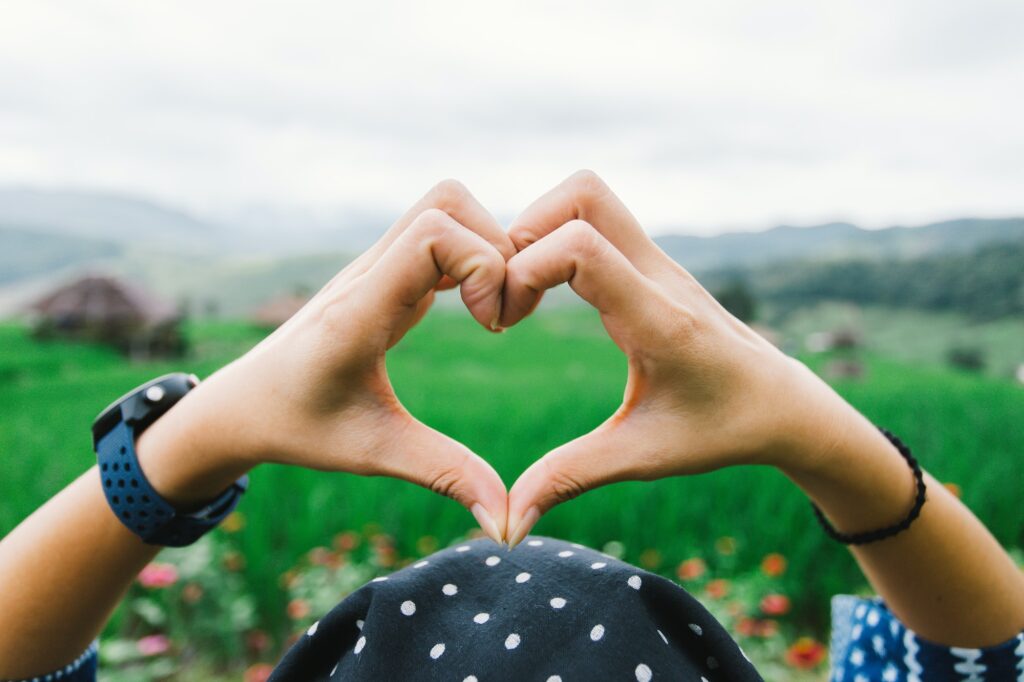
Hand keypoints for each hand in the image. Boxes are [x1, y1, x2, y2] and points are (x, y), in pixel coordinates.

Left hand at [137, 181, 513, 543]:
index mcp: (362, 307)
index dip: (484, 265)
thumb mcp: (375, 450)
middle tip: (502, 314)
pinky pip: (438, 234)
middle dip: (496, 247)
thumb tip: (507, 524)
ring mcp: (375, 266)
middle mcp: (369, 272)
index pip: (434, 231)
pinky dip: (472, 259)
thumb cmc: (300, 426)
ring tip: (494, 312)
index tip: (493, 327)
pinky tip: (478, 311)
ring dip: (486, 248)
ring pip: (443, 208)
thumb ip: (446, 476)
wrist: (243, 403)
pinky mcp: (384, 272)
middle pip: (446, 201)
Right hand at [500, 171, 850, 545]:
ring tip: (523, 293)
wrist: (786, 404)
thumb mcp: (643, 456)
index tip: (506, 321)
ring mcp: (659, 261)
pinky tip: (547, 294)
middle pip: (584, 192)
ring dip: (541, 229)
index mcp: (658, 318)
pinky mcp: (653, 263)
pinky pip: (597, 221)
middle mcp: (658, 274)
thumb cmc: (722, 430)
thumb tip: (506, 525)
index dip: (523, 269)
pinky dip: (558, 240)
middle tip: (509, 292)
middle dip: (525, 229)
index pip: (579, 246)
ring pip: (589, 196)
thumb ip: (570, 479)